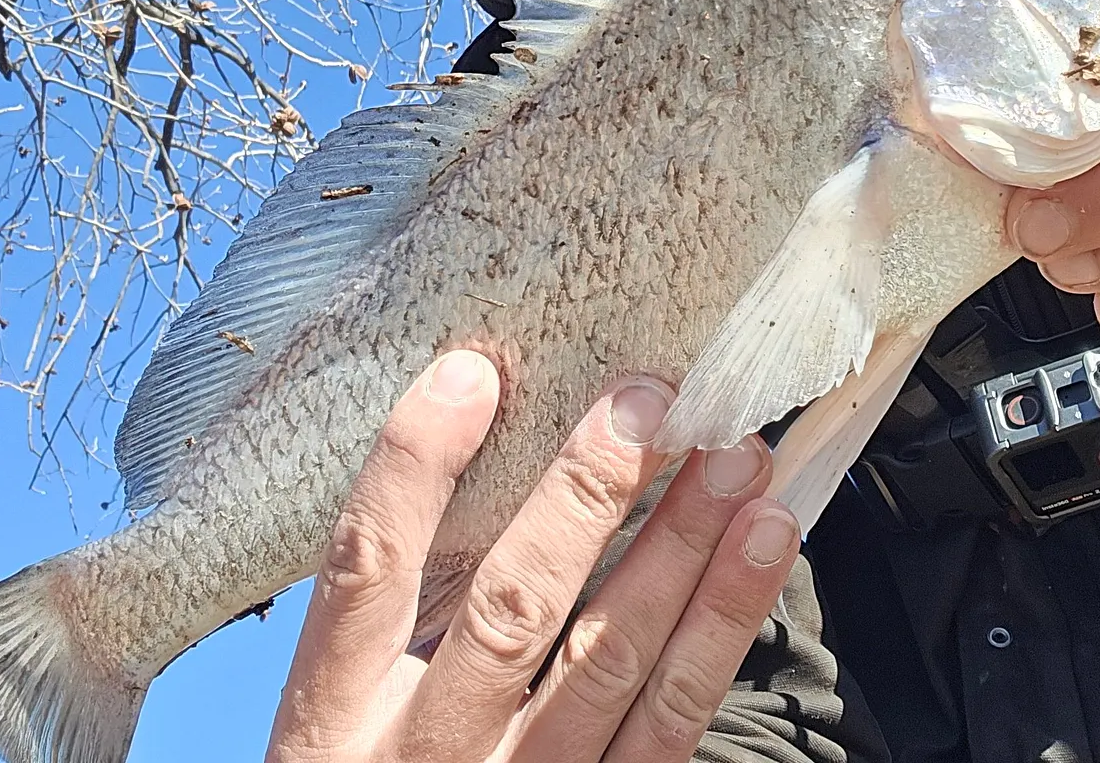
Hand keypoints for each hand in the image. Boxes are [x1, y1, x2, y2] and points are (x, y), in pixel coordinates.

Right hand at [266, 350, 801, 762]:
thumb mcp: (344, 704)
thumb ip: (394, 596)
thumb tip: (472, 418)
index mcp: (335, 711)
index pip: (366, 570)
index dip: (412, 468)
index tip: (470, 374)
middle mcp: (427, 752)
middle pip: (512, 612)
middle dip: (585, 497)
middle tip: (649, 402)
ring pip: (610, 662)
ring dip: (684, 548)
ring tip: (736, 458)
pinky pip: (671, 721)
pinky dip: (723, 623)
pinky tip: (764, 542)